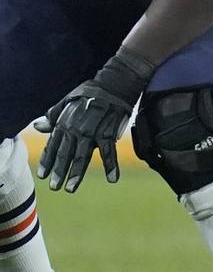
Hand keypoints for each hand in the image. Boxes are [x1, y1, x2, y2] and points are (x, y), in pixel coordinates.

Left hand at [34, 49, 150, 192]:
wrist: (114, 83)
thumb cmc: (91, 91)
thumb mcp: (67, 101)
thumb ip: (53, 116)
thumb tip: (38, 126)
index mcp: (64, 122)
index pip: (52, 145)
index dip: (47, 161)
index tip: (43, 175)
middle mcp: (75, 129)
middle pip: (65, 154)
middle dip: (59, 172)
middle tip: (55, 187)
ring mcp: (92, 132)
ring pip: (82, 156)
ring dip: (76, 174)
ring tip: (70, 188)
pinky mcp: (109, 132)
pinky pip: (109, 152)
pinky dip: (111, 166)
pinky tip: (112, 179)